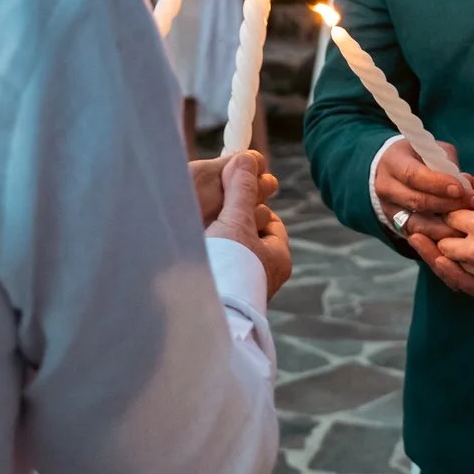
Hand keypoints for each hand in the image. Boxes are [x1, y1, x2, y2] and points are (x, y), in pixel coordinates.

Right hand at [205, 151, 291, 298]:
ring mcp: (245, 288)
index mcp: (278, 259)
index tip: (233, 197)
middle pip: (250, 236)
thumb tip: (247, 158)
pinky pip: (220, 269)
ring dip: (218, 241)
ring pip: (233, 252)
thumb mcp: (235, 221)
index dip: (252, 205)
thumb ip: (240, 190)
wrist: (204, 314)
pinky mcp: (225, 296)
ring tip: (201, 234)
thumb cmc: (229, 268)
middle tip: (214, 213)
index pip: (270, 221)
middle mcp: (265, 276)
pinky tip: (195, 253)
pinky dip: (210, 259)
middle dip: (232, 222)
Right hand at [372, 137, 468, 244]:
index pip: (414, 175)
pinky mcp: (396, 226)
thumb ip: (449, 165)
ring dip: (445, 226)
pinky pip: (419, 235)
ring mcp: (389, 209)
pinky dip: (438, 236)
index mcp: (394, 162)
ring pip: (417, 224)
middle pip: (417, 201)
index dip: (438, 184)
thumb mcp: (432, 151)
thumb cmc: (418, 157)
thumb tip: (467, 183)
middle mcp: (386, 187)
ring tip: (469, 222)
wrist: (392, 170)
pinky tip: (456, 232)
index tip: (460, 189)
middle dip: (449, 205)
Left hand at [419, 184, 473, 304]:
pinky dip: (454, 273)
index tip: (448, 210)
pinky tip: (449, 265)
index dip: (448, 212)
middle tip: (437, 229)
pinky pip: (461, 281)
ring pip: (448, 262)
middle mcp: (472, 248)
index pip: (450, 215)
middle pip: (442, 241)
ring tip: (430, 244)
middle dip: (441, 235)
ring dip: (443, 254)